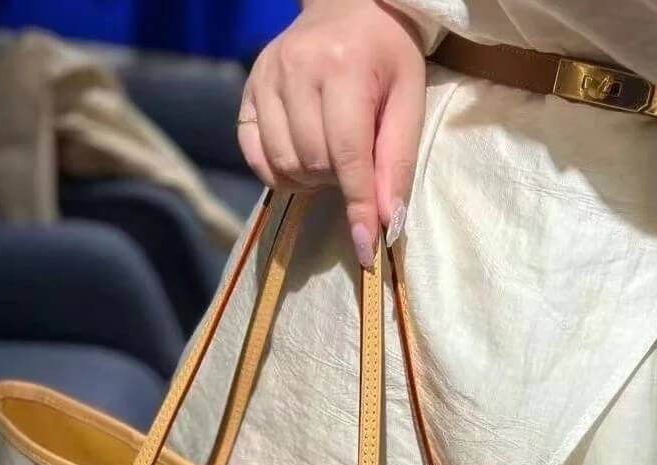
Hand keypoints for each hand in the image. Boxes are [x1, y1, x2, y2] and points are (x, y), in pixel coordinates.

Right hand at [237, 0, 426, 265]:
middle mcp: (298, 67)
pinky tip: (300, 160)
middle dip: (338, 181)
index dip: (357, 206)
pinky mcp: (248, 89)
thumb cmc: (387, 57)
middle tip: (354, 165)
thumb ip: (396, 161)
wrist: (347, 6)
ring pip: (284, 164)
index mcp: (345, 67)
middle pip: (314, 163)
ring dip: (310, 179)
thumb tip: (386, 222)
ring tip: (329, 159)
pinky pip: (255, 155)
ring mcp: (266, 77)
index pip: (348, 155)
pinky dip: (278, 172)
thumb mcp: (408, 100)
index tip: (365, 248)